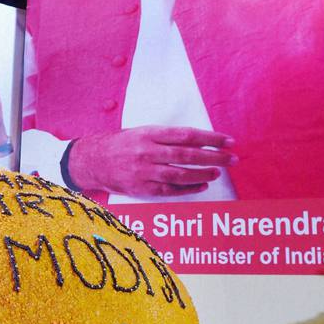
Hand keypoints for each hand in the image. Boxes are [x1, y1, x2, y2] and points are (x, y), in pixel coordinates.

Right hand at [67, 125, 236, 196]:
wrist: (92, 161)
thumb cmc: (120, 144)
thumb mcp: (141, 132)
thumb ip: (166, 137)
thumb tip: (198, 141)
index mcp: (149, 134)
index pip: (186, 135)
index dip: (210, 138)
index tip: (228, 140)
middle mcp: (147, 152)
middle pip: (187, 155)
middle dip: (213, 157)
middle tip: (231, 158)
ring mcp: (144, 172)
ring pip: (180, 174)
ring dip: (203, 174)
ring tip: (218, 172)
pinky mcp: (141, 189)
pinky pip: (170, 191)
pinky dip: (188, 189)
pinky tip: (201, 185)